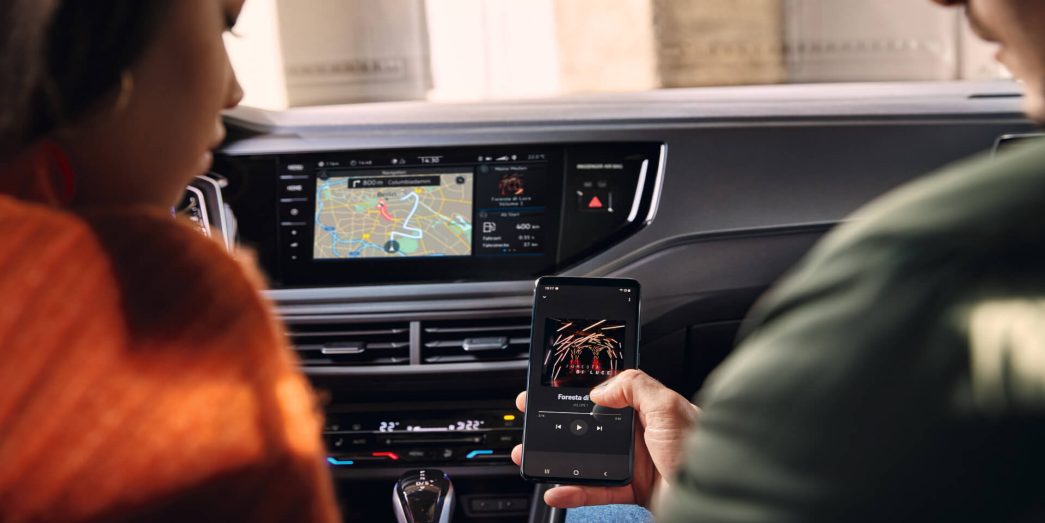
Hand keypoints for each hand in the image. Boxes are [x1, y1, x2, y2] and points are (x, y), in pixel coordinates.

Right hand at [511, 369, 698, 508]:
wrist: (716, 495)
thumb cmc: (703, 448)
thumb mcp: (668, 405)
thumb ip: (634, 386)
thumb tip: (601, 389)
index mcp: (646, 406)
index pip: (605, 392)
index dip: (576, 390)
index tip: (549, 389)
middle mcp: (638, 432)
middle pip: (588, 425)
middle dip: (556, 424)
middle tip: (531, 420)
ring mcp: (633, 461)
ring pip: (585, 457)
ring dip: (556, 459)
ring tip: (530, 456)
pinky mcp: (631, 488)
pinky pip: (595, 488)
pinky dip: (573, 490)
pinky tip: (557, 489)